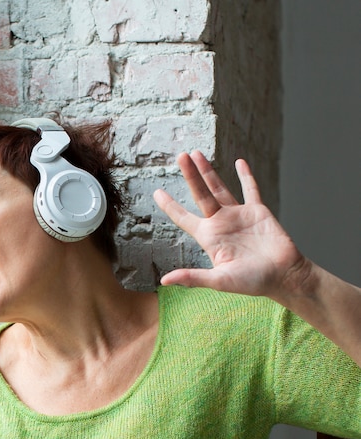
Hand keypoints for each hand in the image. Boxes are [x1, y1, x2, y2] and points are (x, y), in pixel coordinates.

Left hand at [153, 151, 307, 298]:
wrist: (284, 277)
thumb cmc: (252, 282)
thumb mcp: (219, 280)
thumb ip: (192, 278)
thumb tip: (164, 281)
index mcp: (209, 238)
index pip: (183, 218)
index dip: (170, 205)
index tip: (156, 192)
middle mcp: (220, 223)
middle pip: (200, 195)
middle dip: (191, 175)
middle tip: (181, 156)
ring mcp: (239, 216)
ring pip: (220, 188)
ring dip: (209, 171)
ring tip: (197, 154)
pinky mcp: (258, 211)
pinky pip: (251, 190)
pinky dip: (245, 176)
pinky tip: (239, 162)